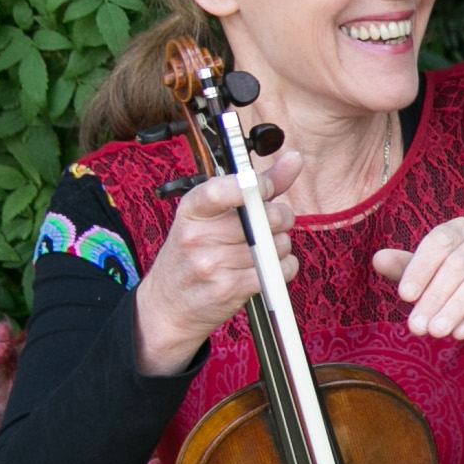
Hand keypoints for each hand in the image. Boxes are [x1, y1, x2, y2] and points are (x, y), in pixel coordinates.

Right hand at [131, 162, 299, 374]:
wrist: (169, 305)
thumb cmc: (194, 254)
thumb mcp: (211, 216)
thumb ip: (256, 186)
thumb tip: (293, 158)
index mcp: (192, 210)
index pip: (220, 190)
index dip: (253, 185)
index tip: (265, 188)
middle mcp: (198, 236)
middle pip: (265, 217)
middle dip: (279, 218)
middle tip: (269, 224)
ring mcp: (213, 264)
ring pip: (277, 245)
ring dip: (279, 247)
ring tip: (260, 250)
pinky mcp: (230, 289)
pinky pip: (279, 270)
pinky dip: (284, 267)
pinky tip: (268, 267)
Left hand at [376, 218, 463, 355]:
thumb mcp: (438, 276)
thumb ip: (409, 268)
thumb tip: (377, 259)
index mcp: (461, 228)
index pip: (439, 241)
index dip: (420, 268)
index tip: (404, 297)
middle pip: (457, 263)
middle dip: (434, 297)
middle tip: (417, 327)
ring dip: (456, 308)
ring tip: (437, 333)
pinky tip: (462, 332)